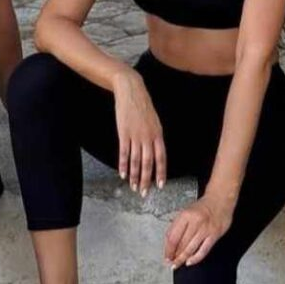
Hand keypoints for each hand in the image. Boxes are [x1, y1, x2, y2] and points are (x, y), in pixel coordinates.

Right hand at [112, 70, 165, 195]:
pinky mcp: (123, 133)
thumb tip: (155, 151)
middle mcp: (148, 137)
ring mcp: (135, 135)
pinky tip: (123, 174)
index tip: (160, 185)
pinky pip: (124, 153)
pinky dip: (123, 165)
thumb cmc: (143, 106)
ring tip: (133, 187)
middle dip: (147, 179)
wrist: (131, 92)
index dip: (161, 172)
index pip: (161, 158)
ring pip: (136, 160)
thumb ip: (155, 137)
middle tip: (144, 192)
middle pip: (148, 162)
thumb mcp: (154, 121)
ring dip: (135, 175)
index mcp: (158, 134)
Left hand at [164, 194, 232, 268]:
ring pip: (190, 249)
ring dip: (182, 259)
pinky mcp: (214, 235)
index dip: (168, 250)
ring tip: (177, 264)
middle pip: (181, 244)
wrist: (221, 200)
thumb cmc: (203, 207)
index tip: (166, 256)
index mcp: (185, 215)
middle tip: (171, 262)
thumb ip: (177, 226)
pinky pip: (203, 250)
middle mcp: (195, 222)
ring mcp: (205, 229)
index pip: (173, 237)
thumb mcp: (186, 212)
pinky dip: (195, 258)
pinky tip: (190, 261)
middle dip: (174, 256)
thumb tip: (169, 243)